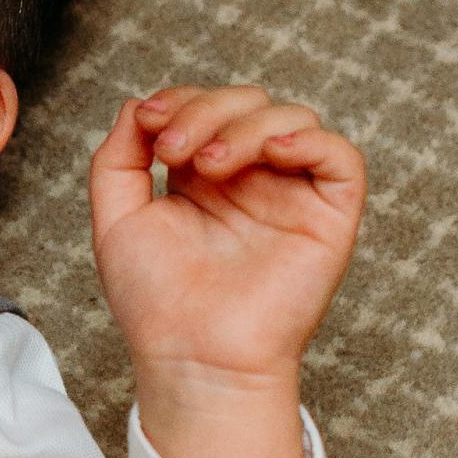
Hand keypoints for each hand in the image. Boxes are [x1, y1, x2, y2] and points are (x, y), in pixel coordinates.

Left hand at [90, 83, 365, 457]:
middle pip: (248, 102)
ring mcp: (292, 195)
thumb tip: (136, 104)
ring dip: (246, 125)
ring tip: (209, 165)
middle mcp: (251, 180)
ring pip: (291, 117)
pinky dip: (308, 140)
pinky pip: (341, 155)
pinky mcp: (329, 217)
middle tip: (174, 150)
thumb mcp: (116, 221)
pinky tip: (271, 154)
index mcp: (204, 179)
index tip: (149, 122)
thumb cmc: (156, 306)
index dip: (181, 99)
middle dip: (206, 109)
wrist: (192, 358)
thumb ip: (117, 159)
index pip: (206, 106)